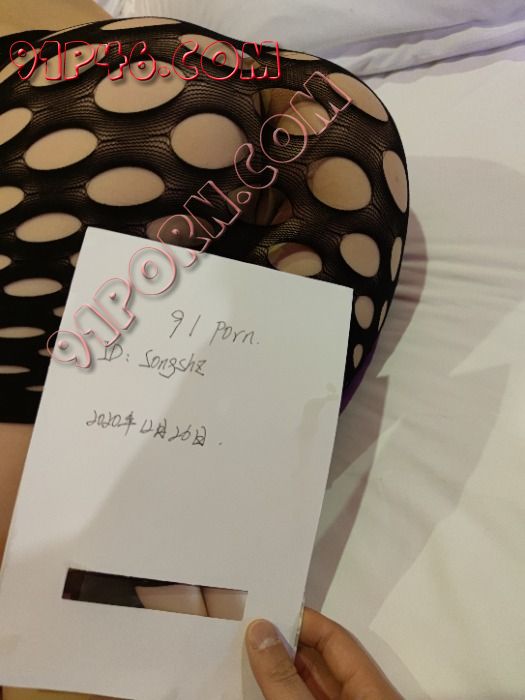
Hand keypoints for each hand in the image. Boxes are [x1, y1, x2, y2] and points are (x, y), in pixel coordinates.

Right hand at [245, 607, 402, 698]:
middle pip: (322, 659)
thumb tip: (261, 632)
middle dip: (286, 643)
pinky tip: (259, 684)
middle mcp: (364, 696)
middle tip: (249, 628)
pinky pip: (306, 698)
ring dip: (282, 669)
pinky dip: (285, 691)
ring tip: (247, 652)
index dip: (301, 620)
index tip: (268, 610)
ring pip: (312, 682)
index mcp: (375, 689)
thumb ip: (286, 678)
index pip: (336, 638)